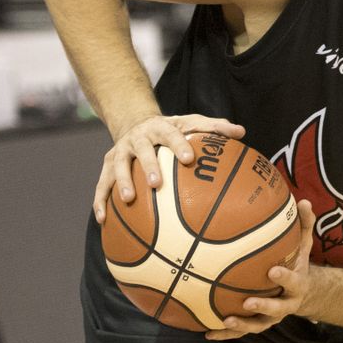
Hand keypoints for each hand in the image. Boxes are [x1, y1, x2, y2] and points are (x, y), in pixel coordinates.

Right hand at [95, 113, 245, 222]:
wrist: (135, 121)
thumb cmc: (172, 129)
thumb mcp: (191, 123)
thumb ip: (215, 127)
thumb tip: (241, 132)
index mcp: (160, 128)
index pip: (170, 134)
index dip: (178, 145)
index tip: (189, 159)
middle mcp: (137, 138)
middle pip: (141, 151)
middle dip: (148, 166)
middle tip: (157, 184)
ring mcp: (120, 151)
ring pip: (118, 167)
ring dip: (121, 183)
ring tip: (128, 201)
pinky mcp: (107, 165)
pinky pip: (102, 184)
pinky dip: (100, 201)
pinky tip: (103, 220)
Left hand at [206, 200, 317, 339]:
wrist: (302, 293)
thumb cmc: (296, 263)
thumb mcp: (303, 245)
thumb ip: (304, 225)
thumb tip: (302, 201)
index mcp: (297, 285)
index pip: (293, 282)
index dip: (285, 278)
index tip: (272, 270)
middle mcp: (286, 304)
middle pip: (277, 309)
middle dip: (263, 306)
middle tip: (248, 302)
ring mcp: (271, 317)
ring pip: (258, 325)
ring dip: (242, 325)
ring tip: (225, 320)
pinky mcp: (258, 323)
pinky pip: (241, 331)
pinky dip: (225, 334)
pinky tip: (207, 333)